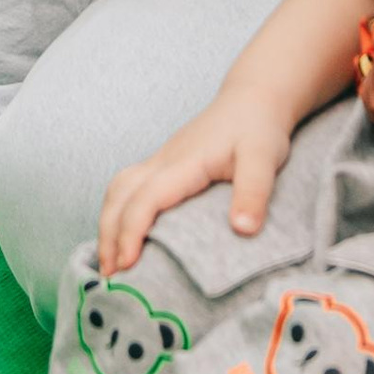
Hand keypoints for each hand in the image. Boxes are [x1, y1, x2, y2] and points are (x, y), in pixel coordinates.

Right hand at [99, 91, 297, 274]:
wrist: (254, 98)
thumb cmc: (259, 127)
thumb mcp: (265, 158)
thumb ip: (254, 192)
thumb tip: (242, 230)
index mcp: (184, 162)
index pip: (146, 198)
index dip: (132, 231)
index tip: (128, 264)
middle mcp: (164, 160)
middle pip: (119, 194)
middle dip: (109, 234)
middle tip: (111, 275)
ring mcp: (161, 160)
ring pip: (118, 188)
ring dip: (108, 222)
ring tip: (110, 260)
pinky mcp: (164, 163)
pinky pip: (128, 186)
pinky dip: (117, 211)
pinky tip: (124, 233)